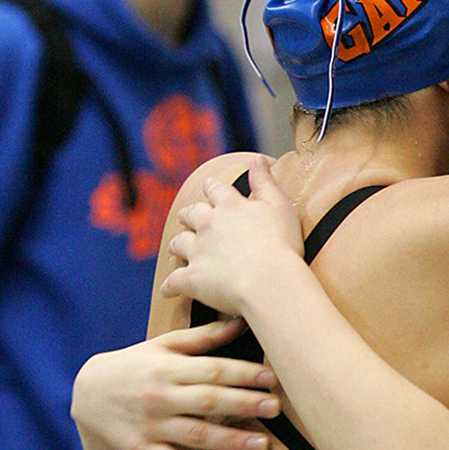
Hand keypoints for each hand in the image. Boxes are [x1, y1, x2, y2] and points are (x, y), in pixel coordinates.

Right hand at [71, 320, 281, 449]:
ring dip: (230, 441)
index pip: (212, 369)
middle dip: (245, 404)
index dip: (244, 374)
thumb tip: (241, 320)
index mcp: (168, 367)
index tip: (273, 378)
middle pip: (208, 401)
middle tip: (276, 408)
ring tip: (263, 445)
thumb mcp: (163, 345)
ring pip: (195, 435)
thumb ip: (202, 337)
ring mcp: (150, 425)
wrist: (88, 392)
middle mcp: (160, 396)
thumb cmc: (136, 365)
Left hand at [160, 156, 304, 312]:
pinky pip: (173, 282)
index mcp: (230, 206)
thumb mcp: (280, 206)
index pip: (215, 189)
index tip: (209, 186)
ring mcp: (197, 251)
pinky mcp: (191, 278)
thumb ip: (265, 181)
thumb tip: (257, 159)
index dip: (211, 187)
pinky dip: (169, 286)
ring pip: (177, 243)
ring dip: (176, 245)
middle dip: (188, 215)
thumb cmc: (281, 244)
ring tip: (175, 248)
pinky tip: (167, 290)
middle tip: (187, 217)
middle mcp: (208, 224)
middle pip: (191, 214)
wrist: (269, 280)